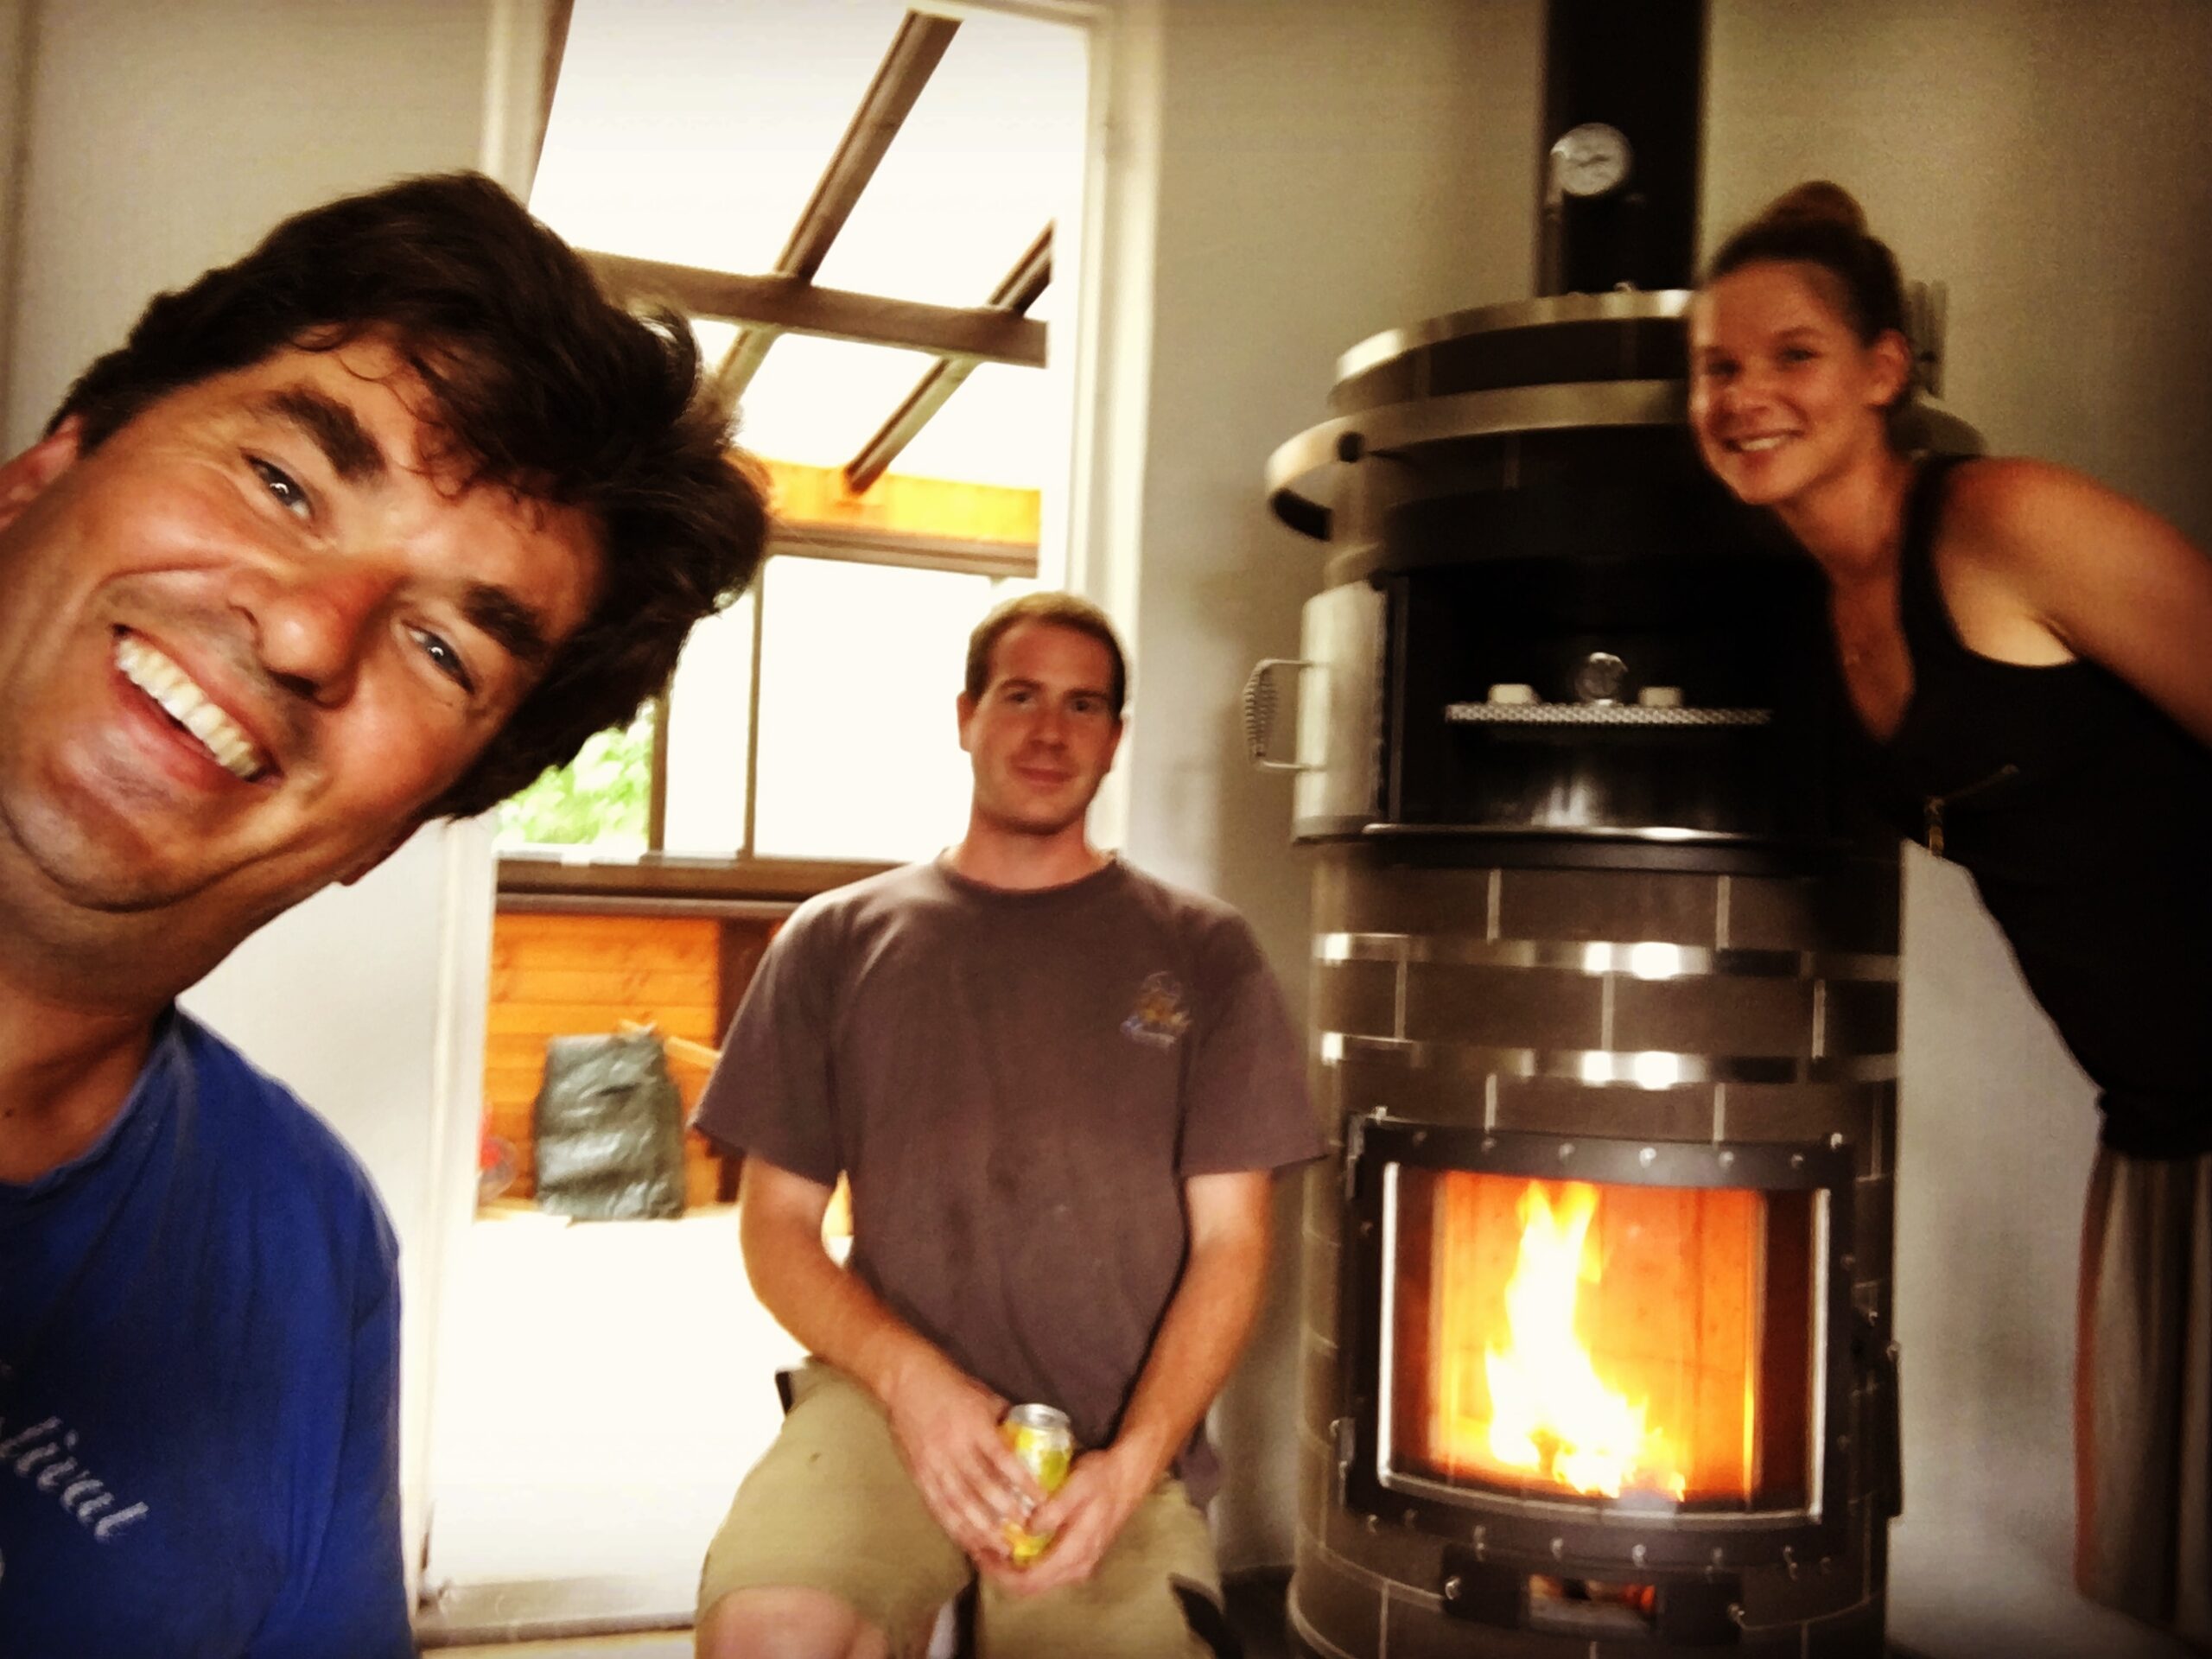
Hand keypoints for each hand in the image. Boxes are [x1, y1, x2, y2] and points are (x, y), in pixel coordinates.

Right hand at [879, 1352, 1037, 1566]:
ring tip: (1000, 1547)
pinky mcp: (919, 1474)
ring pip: (959, 1503)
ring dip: (981, 1528)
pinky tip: (968, 1541)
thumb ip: (1005, 1422)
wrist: (906, 1381)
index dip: (1023, 1482)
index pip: (1003, 1459)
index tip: (1042, 1501)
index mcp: (974, 1426)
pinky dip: (954, 1526)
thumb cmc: (951, 1387)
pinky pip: (938, 1506)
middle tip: (1025, 1533)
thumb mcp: (985, 1397)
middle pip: (981, 1488)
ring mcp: (934, 1463)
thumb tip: (1033, 1441)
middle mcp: (954, 1447)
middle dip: (1005, 1514)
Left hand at [981, 1442, 1153, 1596]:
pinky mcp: (1077, 1557)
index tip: (979, 1554)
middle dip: (1000, 1573)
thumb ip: (1055, 1509)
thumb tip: (1028, 1529)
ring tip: (989, 1544)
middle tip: (976, 1549)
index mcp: (1075, 1553)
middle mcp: (1076, 1567)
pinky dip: (1025, 1562)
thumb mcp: (1079, 1485)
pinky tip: (1012, 1542)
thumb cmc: (1102, 1478)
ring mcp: (1078, 1565)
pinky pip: (1046, 1569)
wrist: (1128, 1477)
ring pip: (1038, 1580)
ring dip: (1012, 1568)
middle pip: (1030, 1586)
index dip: (1000, 1573)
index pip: (1030, 1580)